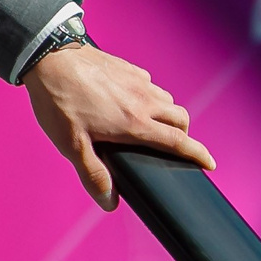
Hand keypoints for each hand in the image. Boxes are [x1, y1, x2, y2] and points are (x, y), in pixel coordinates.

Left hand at [24, 46, 213, 211]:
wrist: (50, 57)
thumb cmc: (59, 102)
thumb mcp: (72, 145)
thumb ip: (93, 174)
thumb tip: (110, 203)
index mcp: (134, 123)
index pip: (178, 141)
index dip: (198, 154)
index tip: (210, 163)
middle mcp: (143, 100)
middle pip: (180, 118)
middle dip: (185, 134)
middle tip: (176, 146)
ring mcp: (136, 81)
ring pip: (166, 99)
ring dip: (166, 114)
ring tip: (150, 125)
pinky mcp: (127, 67)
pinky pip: (149, 84)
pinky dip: (149, 96)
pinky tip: (130, 100)